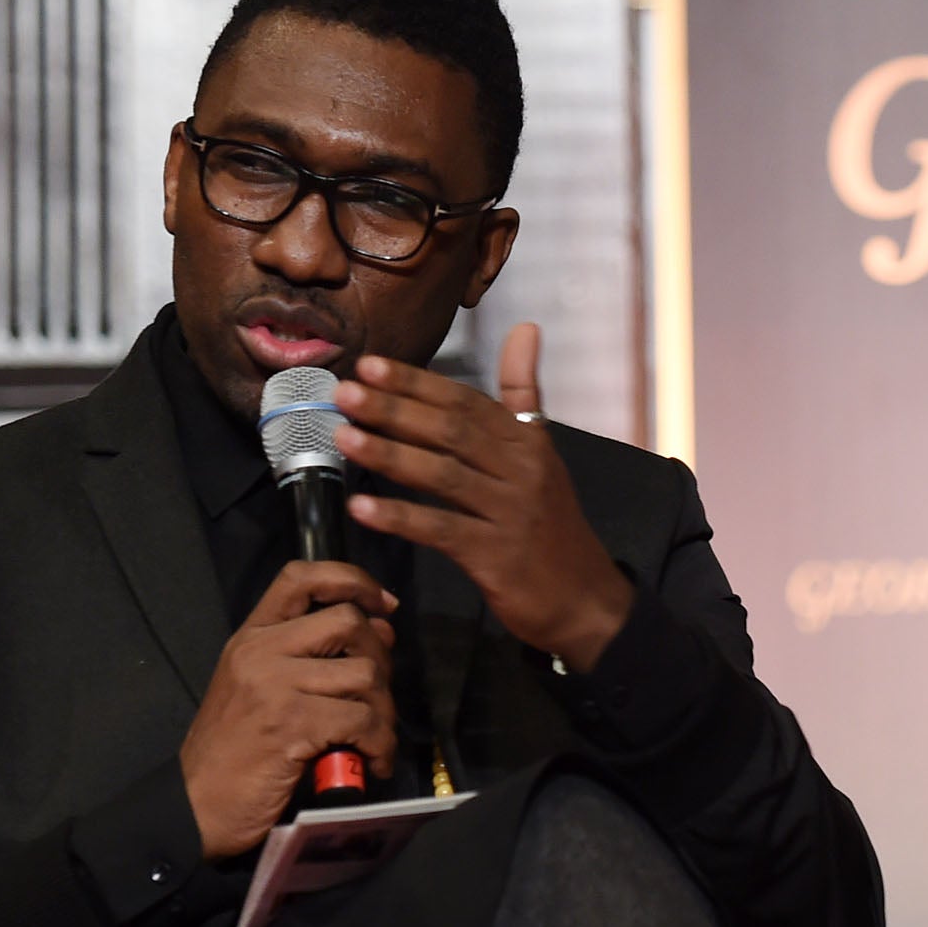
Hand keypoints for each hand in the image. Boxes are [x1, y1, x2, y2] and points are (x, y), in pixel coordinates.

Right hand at [178, 560, 399, 859]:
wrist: (193, 807)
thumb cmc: (232, 754)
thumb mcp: (257, 690)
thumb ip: (306, 657)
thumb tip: (379, 632)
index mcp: (250, 638)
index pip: (301, 577)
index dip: (351, 579)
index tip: (383, 602)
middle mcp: (261, 651)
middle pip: (348, 621)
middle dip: (381, 655)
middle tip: (380, 693)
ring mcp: (275, 686)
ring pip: (364, 672)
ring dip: (384, 708)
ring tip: (376, 736)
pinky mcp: (292, 724)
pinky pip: (362, 720)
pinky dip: (380, 742)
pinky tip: (373, 762)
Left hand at [331, 322, 634, 671]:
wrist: (584, 598)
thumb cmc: (552, 524)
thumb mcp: (542, 453)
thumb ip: (524, 394)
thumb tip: (525, 328)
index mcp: (528, 443)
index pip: (466, 402)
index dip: (417, 383)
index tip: (370, 365)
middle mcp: (522, 471)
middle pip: (451, 431)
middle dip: (395, 410)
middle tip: (345, 394)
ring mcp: (509, 513)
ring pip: (443, 475)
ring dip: (390, 454)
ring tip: (343, 437)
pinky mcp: (496, 556)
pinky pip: (440, 530)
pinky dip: (399, 517)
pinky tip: (361, 506)